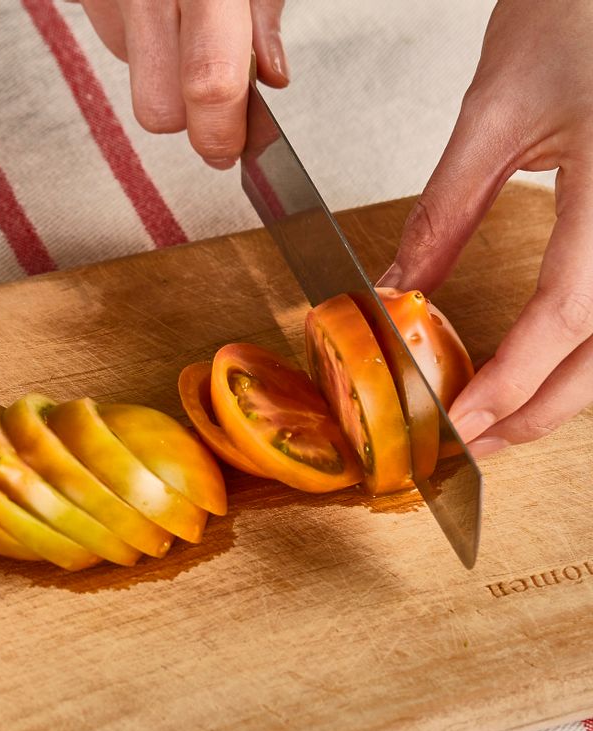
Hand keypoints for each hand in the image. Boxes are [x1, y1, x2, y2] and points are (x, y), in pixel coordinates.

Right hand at [71, 0, 287, 167]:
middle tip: (214, 96)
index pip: (211, 85)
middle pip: (158, 111)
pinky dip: (139, 37)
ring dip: (161, 70)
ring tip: (182, 23)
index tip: (230, 152)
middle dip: (188, 118)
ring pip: (132, 78)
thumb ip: (261, 16)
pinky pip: (113, 40)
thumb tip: (271, 77)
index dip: (222, 133)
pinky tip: (155, 9)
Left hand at [380, 0, 592, 457]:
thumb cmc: (580, 10)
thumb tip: (398, 288)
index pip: (565, 315)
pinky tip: (552, 360)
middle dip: (539, 411)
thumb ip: (445, 212)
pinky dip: (587, 347)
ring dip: (567, 390)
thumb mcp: (495, 112)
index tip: (460, 423)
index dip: (511, 382)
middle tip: (478, 445)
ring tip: (506, 416)